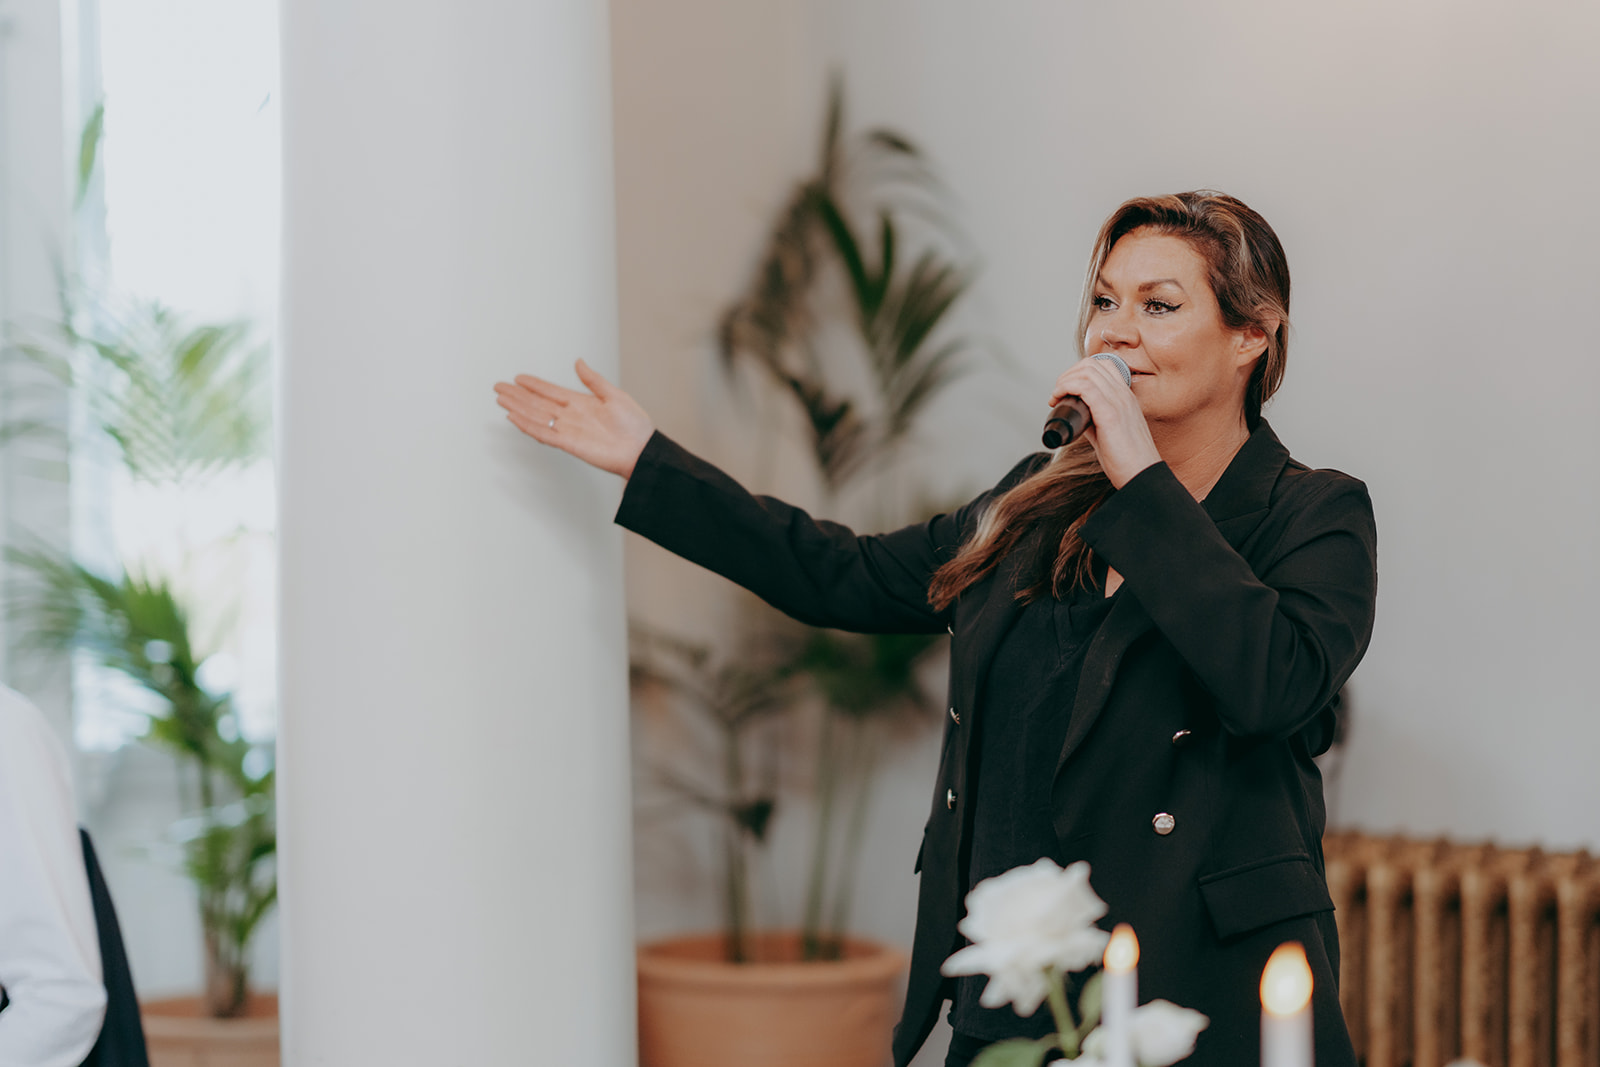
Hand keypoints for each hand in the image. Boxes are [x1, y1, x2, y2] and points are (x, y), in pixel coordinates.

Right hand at [494, 359, 654, 478]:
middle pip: (538, 403)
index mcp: (581, 403)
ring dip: (518, 408)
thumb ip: (593, 380)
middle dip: (518, 395)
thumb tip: (579, 362)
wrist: (642, 449)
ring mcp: (569, 430)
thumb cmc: (634, 425)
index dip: (534, 384)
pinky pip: (544, 434)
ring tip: (501, 399)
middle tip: (499, 387)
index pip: (551, 391)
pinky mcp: (569, 444)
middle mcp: (572, 416)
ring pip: (537, 417)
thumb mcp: (614, 395)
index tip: (518, 378)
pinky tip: (515, 418)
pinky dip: (528, 426)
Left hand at [1047, 356, 1160, 488]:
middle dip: (1068, 374)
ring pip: (1087, 371)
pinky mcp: (1110, 414)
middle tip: (1057, 392)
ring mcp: (1119, 402)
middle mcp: (1124, 395)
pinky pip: (1085, 387)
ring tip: (1055, 396)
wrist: (1143, 476)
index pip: (1104, 366)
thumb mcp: (1109, 432)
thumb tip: (1077, 414)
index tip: (1066, 389)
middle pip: (1092, 364)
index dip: (1079, 372)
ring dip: (1064, 380)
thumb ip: (1094, 420)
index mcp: (1126, 397)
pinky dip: (1066, 388)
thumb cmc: (1128, 460)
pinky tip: (1058, 399)